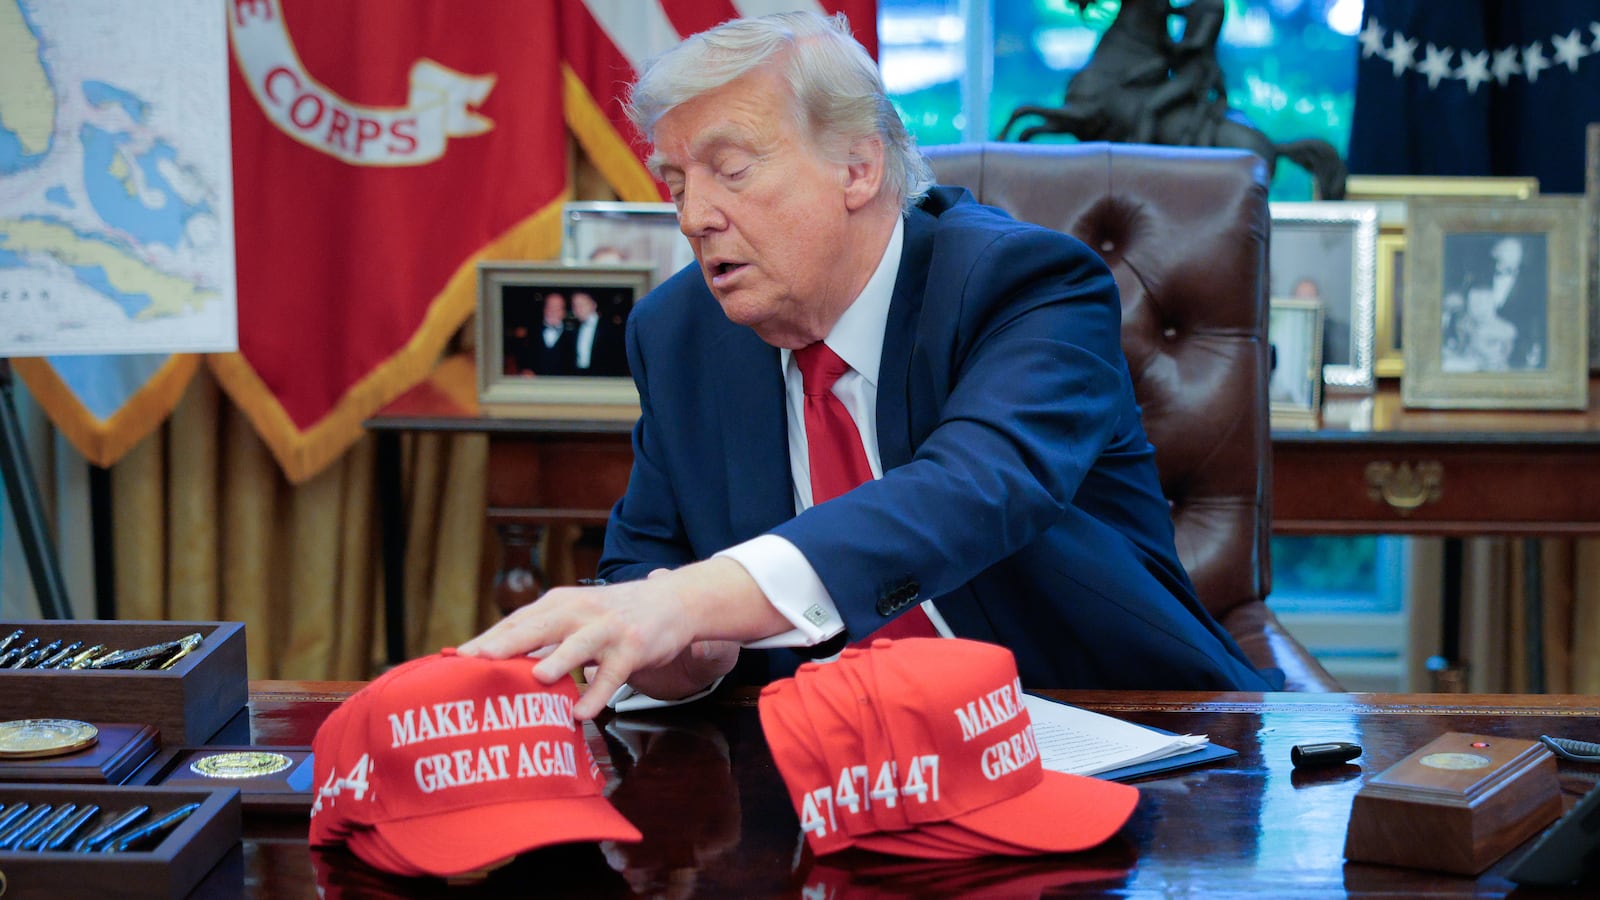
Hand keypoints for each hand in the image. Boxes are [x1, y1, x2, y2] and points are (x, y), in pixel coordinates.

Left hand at [457, 557, 785, 718]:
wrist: (673, 601)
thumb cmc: (613, 615)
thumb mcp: (574, 616)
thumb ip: (541, 636)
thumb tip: (494, 660)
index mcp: (558, 604)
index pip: (515, 622)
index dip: (485, 639)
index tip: (452, 658)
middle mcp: (579, 611)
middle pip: (538, 627)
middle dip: (507, 644)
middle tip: (476, 661)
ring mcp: (607, 628)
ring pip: (578, 644)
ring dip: (558, 660)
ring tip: (535, 678)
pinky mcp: (634, 647)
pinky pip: (614, 674)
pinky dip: (598, 694)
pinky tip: (582, 713)